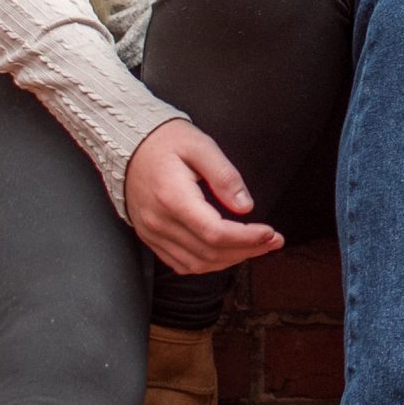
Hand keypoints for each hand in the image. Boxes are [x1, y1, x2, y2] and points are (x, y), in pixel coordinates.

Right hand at [125, 119, 281, 275]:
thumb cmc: (166, 142)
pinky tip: (227, 253)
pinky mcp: (151, 238)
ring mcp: (152, 233)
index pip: (214, 232)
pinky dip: (208, 263)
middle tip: (273, 241)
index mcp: (173, 197)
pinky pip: (181, 263)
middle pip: (209, 252)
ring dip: (230, 260)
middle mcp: (159, 222)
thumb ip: (224, 176)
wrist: (130, 146)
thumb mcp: (201, 146)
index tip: (270, 233)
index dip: (246, 238)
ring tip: (257, 247)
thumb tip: (245, 205)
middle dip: (247, 250)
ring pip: (196, 263)